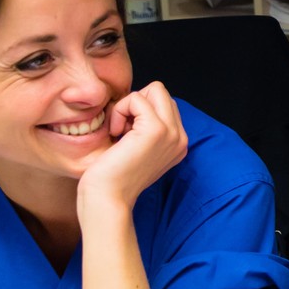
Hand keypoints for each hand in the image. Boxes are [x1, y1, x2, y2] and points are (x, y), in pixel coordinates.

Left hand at [78, 81, 187, 209]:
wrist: (107, 198)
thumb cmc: (112, 177)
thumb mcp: (136, 149)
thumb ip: (145, 128)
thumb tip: (138, 100)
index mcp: (178, 144)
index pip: (164, 104)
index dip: (139, 111)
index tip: (125, 135)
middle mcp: (180, 138)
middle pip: (162, 92)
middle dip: (137, 103)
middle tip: (122, 128)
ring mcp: (171, 133)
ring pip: (155, 89)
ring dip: (129, 105)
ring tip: (119, 130)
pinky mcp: (156, 129)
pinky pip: (137, 98)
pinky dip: (120, 110)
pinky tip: (115, 133)